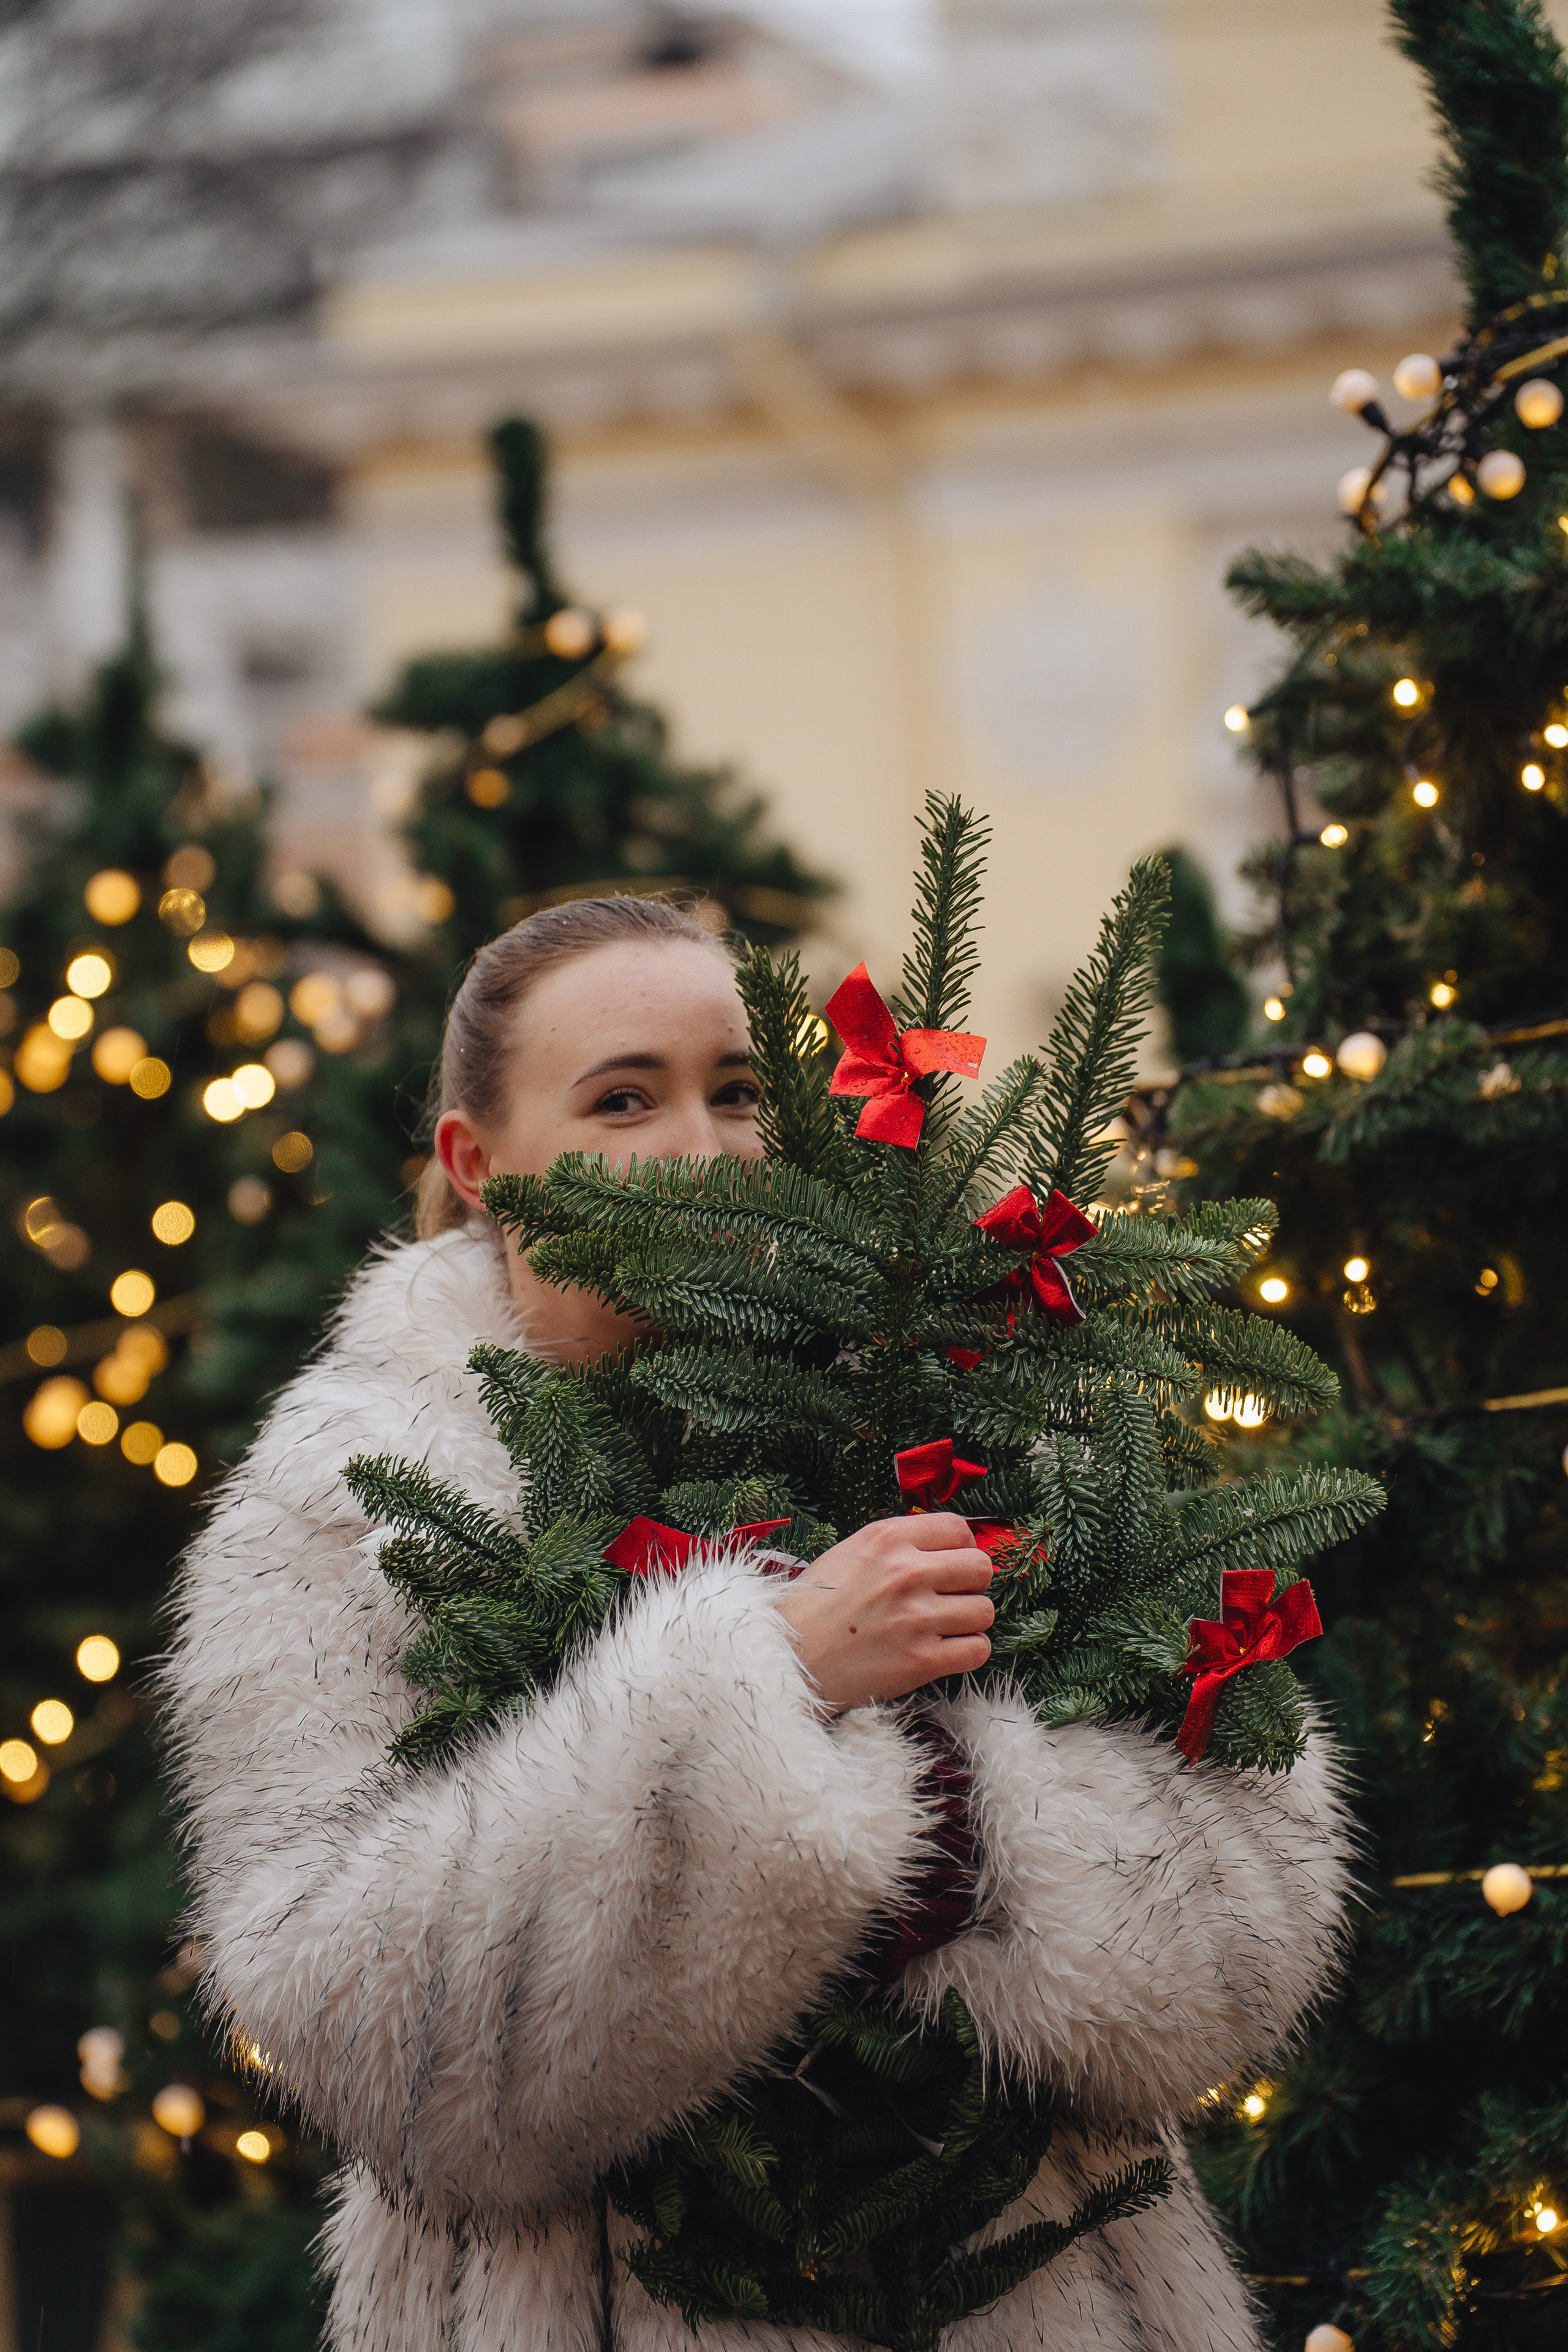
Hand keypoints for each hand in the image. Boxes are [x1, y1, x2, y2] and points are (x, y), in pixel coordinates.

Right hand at [773, 1514, 993, 1712]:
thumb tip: (948, 1547)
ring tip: (943, 1627)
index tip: (950, 1565)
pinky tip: (945, 1651)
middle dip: (970, 1583)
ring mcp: (915, 1617)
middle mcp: (905, 1572)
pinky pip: (978, 1650)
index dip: (961, 1548)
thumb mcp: (849, 1553)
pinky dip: (968, 1652)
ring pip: (984, 1610)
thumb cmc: (814, 1606)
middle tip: (950, 1597)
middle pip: (981, 1567)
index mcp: (887, 1539)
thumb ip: (897, 1545)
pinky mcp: (921, 1661)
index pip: (959, 1529)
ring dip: (969, 1620)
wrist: (787, 1659)